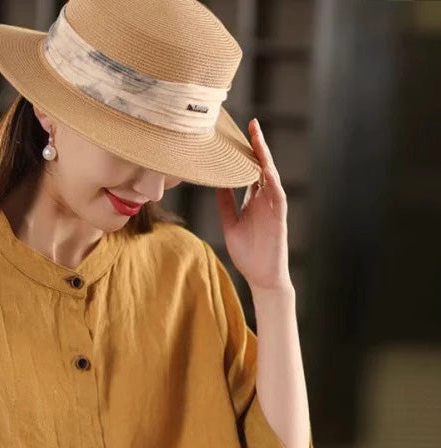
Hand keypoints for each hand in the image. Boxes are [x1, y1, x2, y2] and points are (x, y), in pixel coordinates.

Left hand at [215, 118, 292, 292]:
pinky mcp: (279, 218)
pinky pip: (277, 196)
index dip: (245, 153)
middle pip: (261, 167)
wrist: (261, 276)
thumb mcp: (231, 223)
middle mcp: (265, 199)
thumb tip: (215, 183)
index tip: (236, 134)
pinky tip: (266, 168)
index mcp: (254, 200)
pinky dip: (272, 182)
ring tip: (258, 136)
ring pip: (270, 176)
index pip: (250, 170)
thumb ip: (225, 203)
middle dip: (257, 146)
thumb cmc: (248, 253)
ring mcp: (273, 207)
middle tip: (250, 123)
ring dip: (265, 156)